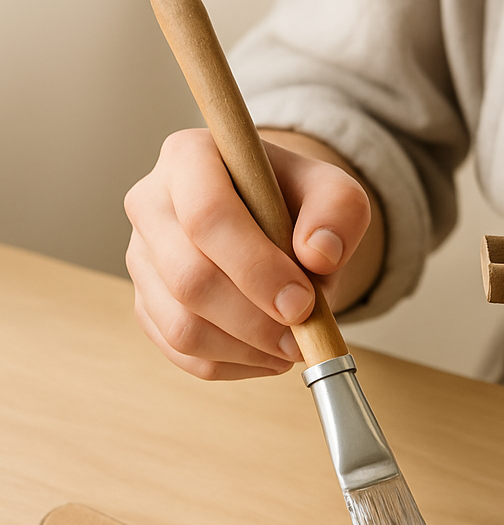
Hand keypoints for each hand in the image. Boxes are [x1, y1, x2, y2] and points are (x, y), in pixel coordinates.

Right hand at [124, 128, 376, 379]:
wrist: (276, 223)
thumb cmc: (300, 204)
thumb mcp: (335, 192)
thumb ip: (339, 212)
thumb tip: (319, 254)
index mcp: (189, 158)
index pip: (207, 217)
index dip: (257, 269)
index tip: (303, 303)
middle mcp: (151, 204)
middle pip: (189, 280)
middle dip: (255, 321)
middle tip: (303, 336)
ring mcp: (143, 260)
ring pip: (181, 326)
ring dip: (246, 350)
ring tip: (291, 346)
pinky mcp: (148, 305)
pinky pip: (183, 354)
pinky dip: (234, 365)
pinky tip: (268, 355)